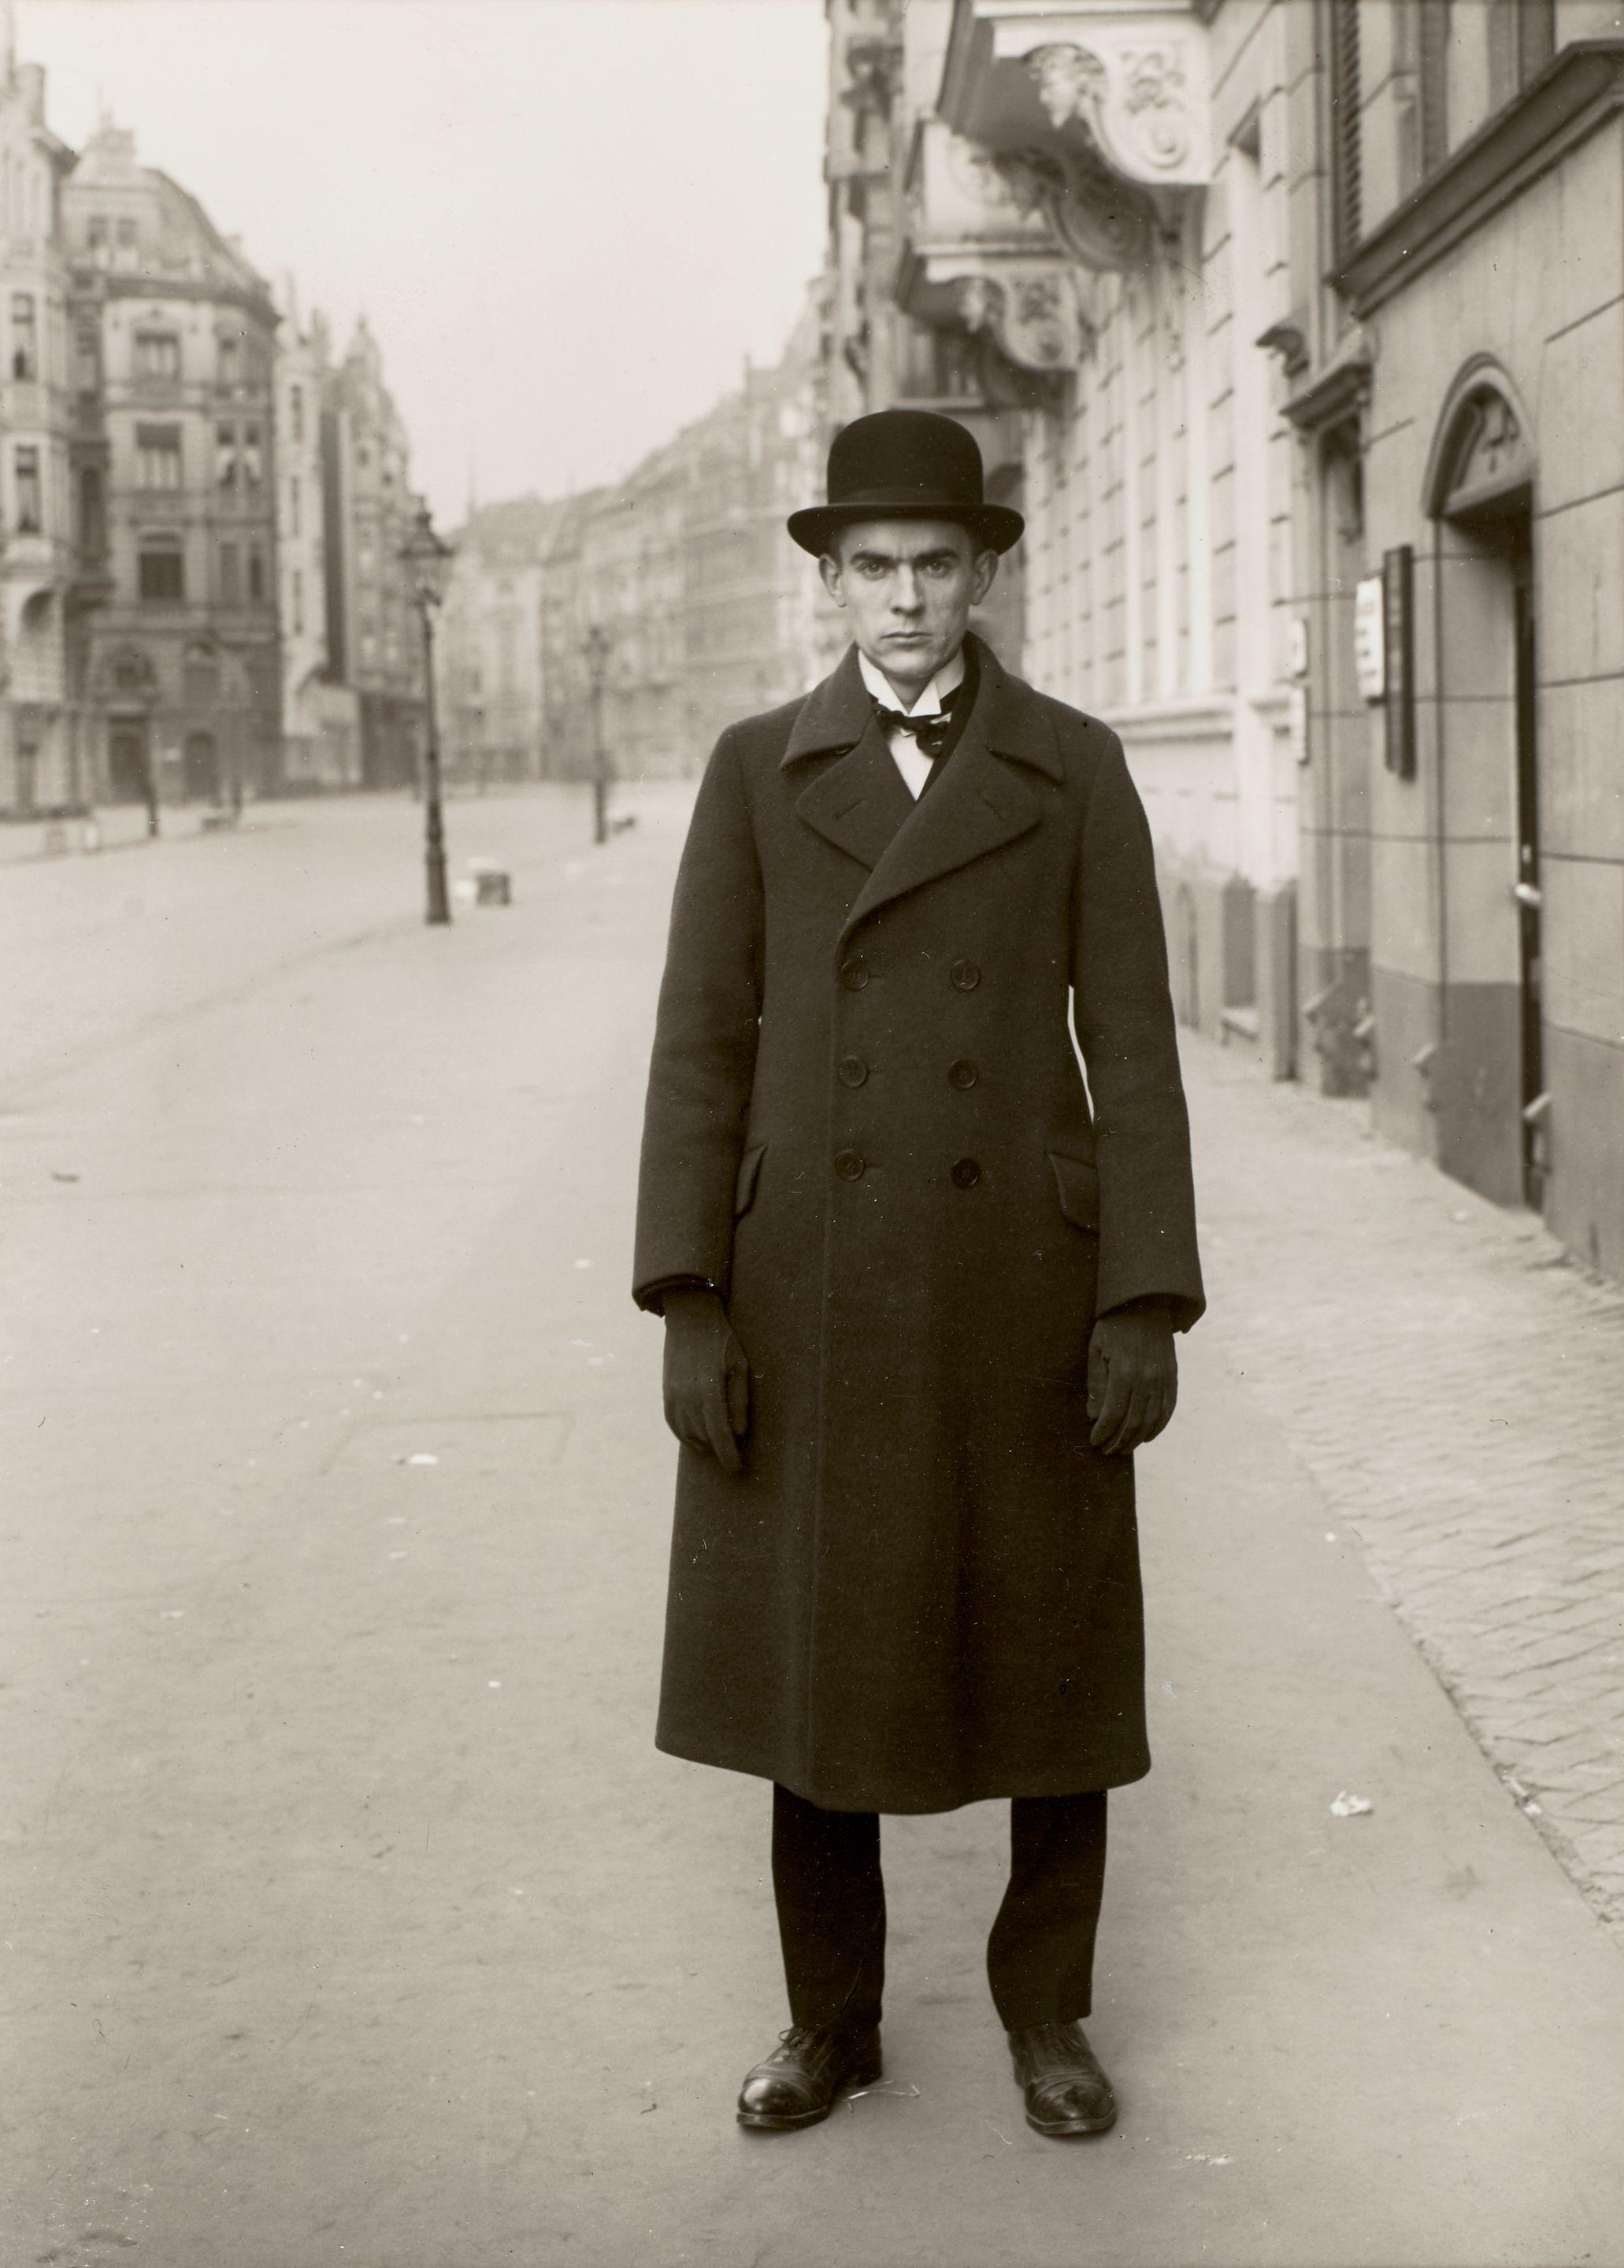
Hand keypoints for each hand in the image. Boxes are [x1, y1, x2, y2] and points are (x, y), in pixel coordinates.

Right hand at [661, 1288, 750, 1474]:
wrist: (690, 1320)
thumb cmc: (722, 1341)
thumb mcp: (739, 1366)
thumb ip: (739, 1400)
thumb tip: (739, 1433)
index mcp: (709, 1389)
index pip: (719, 1433)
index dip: (728, 1454)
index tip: (736, 1467)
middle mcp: (687, 1396)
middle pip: (703, 1437)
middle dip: (718, 1449)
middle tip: (733, 1452)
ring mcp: (673, 1395)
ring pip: (687, 1434)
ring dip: (702, 1444)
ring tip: (717, 1445)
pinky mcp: (666, 1393)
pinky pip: (673, 1424)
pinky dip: (685, 1436)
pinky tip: (697, 1439)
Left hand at [1087, 1301, 1176, 1455]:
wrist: (1145, 1303)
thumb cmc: (1113, 1326)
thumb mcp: (1096, 1350)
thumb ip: (1096, 1384)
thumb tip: (1094, 1416)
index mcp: (1123, 1372)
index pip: (1113, 1414)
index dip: (1103, 1432)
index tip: (1094, 1441)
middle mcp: (1146, 1378)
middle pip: (1132, 1422)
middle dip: (1118, 1440)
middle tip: (1107, 1450)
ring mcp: (1163, 1378)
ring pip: (1151, 1420)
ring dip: (1137, 1439)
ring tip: (1124, 1448)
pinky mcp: (1173, 1376)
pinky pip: (1168, 1408)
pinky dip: (1158, 1426)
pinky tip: (1147, 1436)